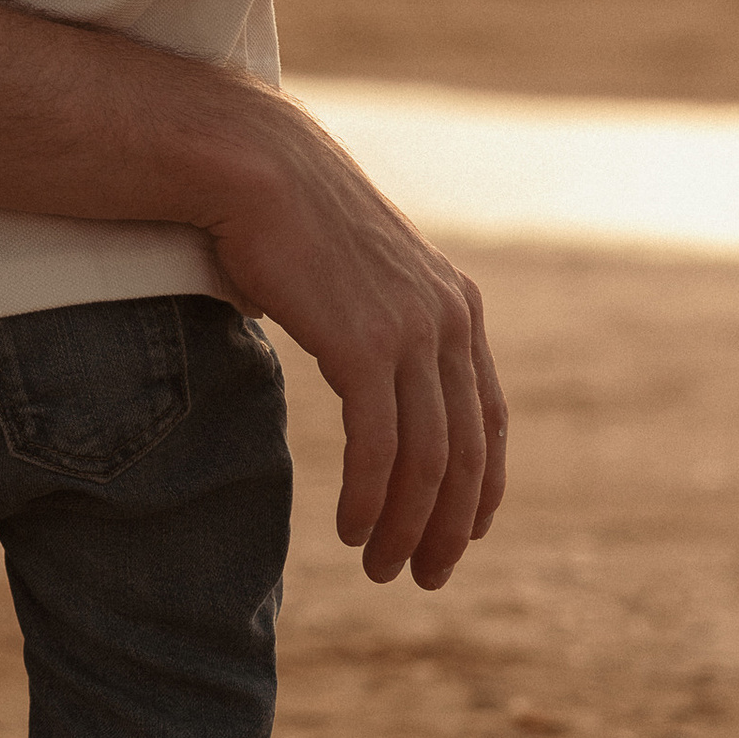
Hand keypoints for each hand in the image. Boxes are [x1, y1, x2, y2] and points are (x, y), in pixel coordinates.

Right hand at [204, 99, 506, 588]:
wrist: (252, 161)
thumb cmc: (282, 212)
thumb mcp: (349, 270)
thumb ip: (369, 317)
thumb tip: (350, 362)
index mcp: (455, 304)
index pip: (486, 418)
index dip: (480, 486)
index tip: (459, 535)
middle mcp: (448, 320)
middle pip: (465, 452)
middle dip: (447, 526)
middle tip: (421, 575)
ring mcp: (412, 332)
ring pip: (427, 461)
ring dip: (404, 526)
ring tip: (379, 566)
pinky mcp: (367, 344)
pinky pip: (380, 447)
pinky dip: (369, 498)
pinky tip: (347, 528)